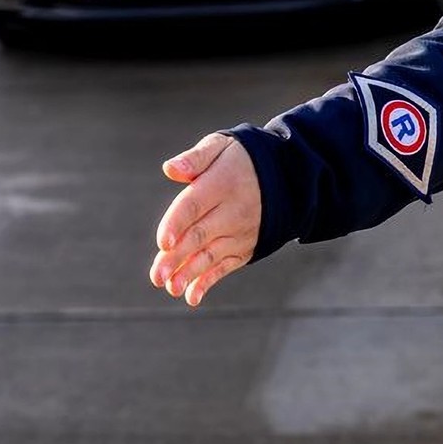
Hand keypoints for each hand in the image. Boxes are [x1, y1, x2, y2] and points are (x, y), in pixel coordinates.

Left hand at [149, 131, 261, 307]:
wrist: (285, 177)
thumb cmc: (240, 160)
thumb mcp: (221, 147)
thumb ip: (195, 159)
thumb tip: (170, 169)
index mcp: (222, 184)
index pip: (194, 205)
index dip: (177, 223)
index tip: (162, 243)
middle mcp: (232, 212)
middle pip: (200, 236)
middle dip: (177, 257)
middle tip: (157, 276)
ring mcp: (239, 233)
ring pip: (211, 255)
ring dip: (189, 273)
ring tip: (170, 288)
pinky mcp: (244, 249)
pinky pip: (225, 267)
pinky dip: (208, 282)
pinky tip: (192, 297)